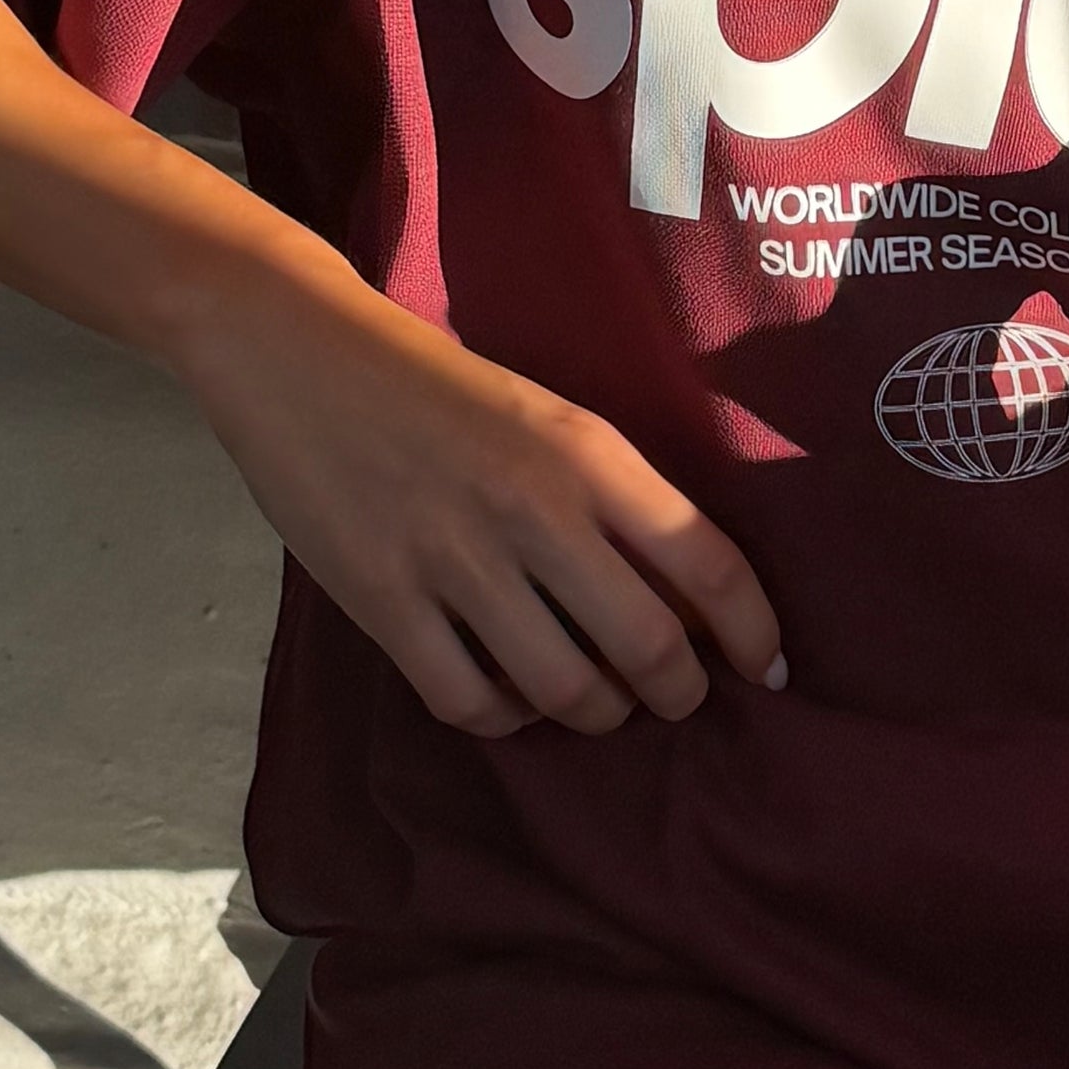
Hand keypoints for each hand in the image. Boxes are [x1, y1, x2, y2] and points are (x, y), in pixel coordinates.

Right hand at [182, 283, 786, 738]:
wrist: (300, 350)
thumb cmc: (440, 383)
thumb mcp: (549, 416)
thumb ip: (611, 497)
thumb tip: (688, 601)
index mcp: (589, 452)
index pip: (708, 561)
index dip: (752, 632)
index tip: (768, 668)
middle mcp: (534, 509)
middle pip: (648, 647)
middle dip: (680, 693)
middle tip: (679, 698)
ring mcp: (454, 560)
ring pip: (564, 690)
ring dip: (598, 714)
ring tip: (601, 702)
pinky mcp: (381, 602)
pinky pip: (469, 701)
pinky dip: (505, 717)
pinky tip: (511, 698)